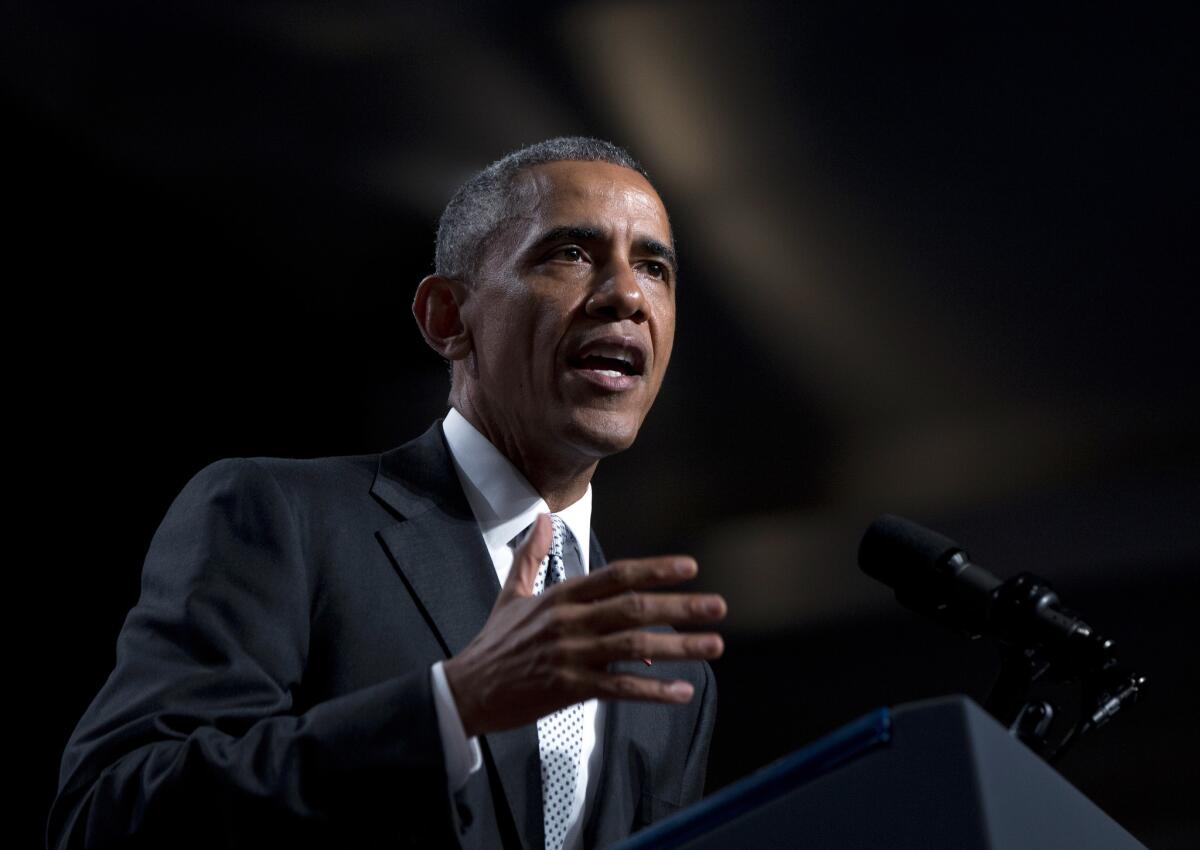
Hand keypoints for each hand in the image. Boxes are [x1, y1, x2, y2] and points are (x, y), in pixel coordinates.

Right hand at [442, 513, 726, 736]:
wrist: (466, 691)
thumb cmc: (493, 644)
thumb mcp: (510, 594)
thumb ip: (530, 556)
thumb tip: (539, 518)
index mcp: (560, 597)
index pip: (616, 576)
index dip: (654, 570)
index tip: (690, 567)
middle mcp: (568, 622)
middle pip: (633, 608)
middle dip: (680, 607)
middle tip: (719, 607)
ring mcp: (569, 656)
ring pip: (633, 648)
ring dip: (678, 647)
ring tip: (714, 645)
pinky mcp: (567, 689)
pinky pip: (619, 689)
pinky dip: (653, 690)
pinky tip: (682, 691)